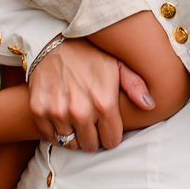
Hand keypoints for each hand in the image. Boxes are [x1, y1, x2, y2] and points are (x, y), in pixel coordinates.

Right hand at [27, 37, 154, 150]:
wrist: (56, 43)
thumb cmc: (91, 54)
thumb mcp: (118, 65)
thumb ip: (135, 86)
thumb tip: (150, 104)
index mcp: (104, 102)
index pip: (111, 141)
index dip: (112, 135)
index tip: (109, 127)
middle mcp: (80, 111)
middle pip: (91, 146)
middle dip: (95, 137)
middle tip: (94, 123)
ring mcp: (57, 112)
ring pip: (70, 143)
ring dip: (76, 135)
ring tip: (79, 120)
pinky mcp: (39, 111)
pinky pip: (51, 137)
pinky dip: (58, 132)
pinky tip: (64, 117)